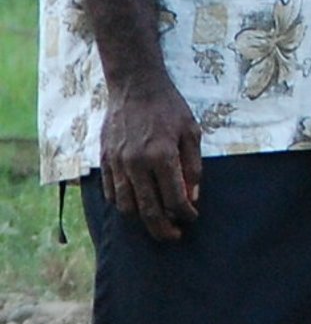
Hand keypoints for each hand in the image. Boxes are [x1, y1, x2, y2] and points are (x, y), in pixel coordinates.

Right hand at [99, 74, 201, 242]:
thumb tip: (192, 197)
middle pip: (148, 210)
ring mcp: (117, 164)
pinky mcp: (104, 161)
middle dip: (163, 229)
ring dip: (141, 220)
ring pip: (126, 206)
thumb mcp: (191, 131)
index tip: (192, 219)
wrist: (135, 87)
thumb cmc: (169, 107)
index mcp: (162, 156)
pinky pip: (111, 193)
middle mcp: (136, 164)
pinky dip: (124, 204)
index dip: (185, 214)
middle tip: (174, 236)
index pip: (174, 198)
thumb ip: (193, 166)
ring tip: (156, 222)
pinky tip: (137, 205)